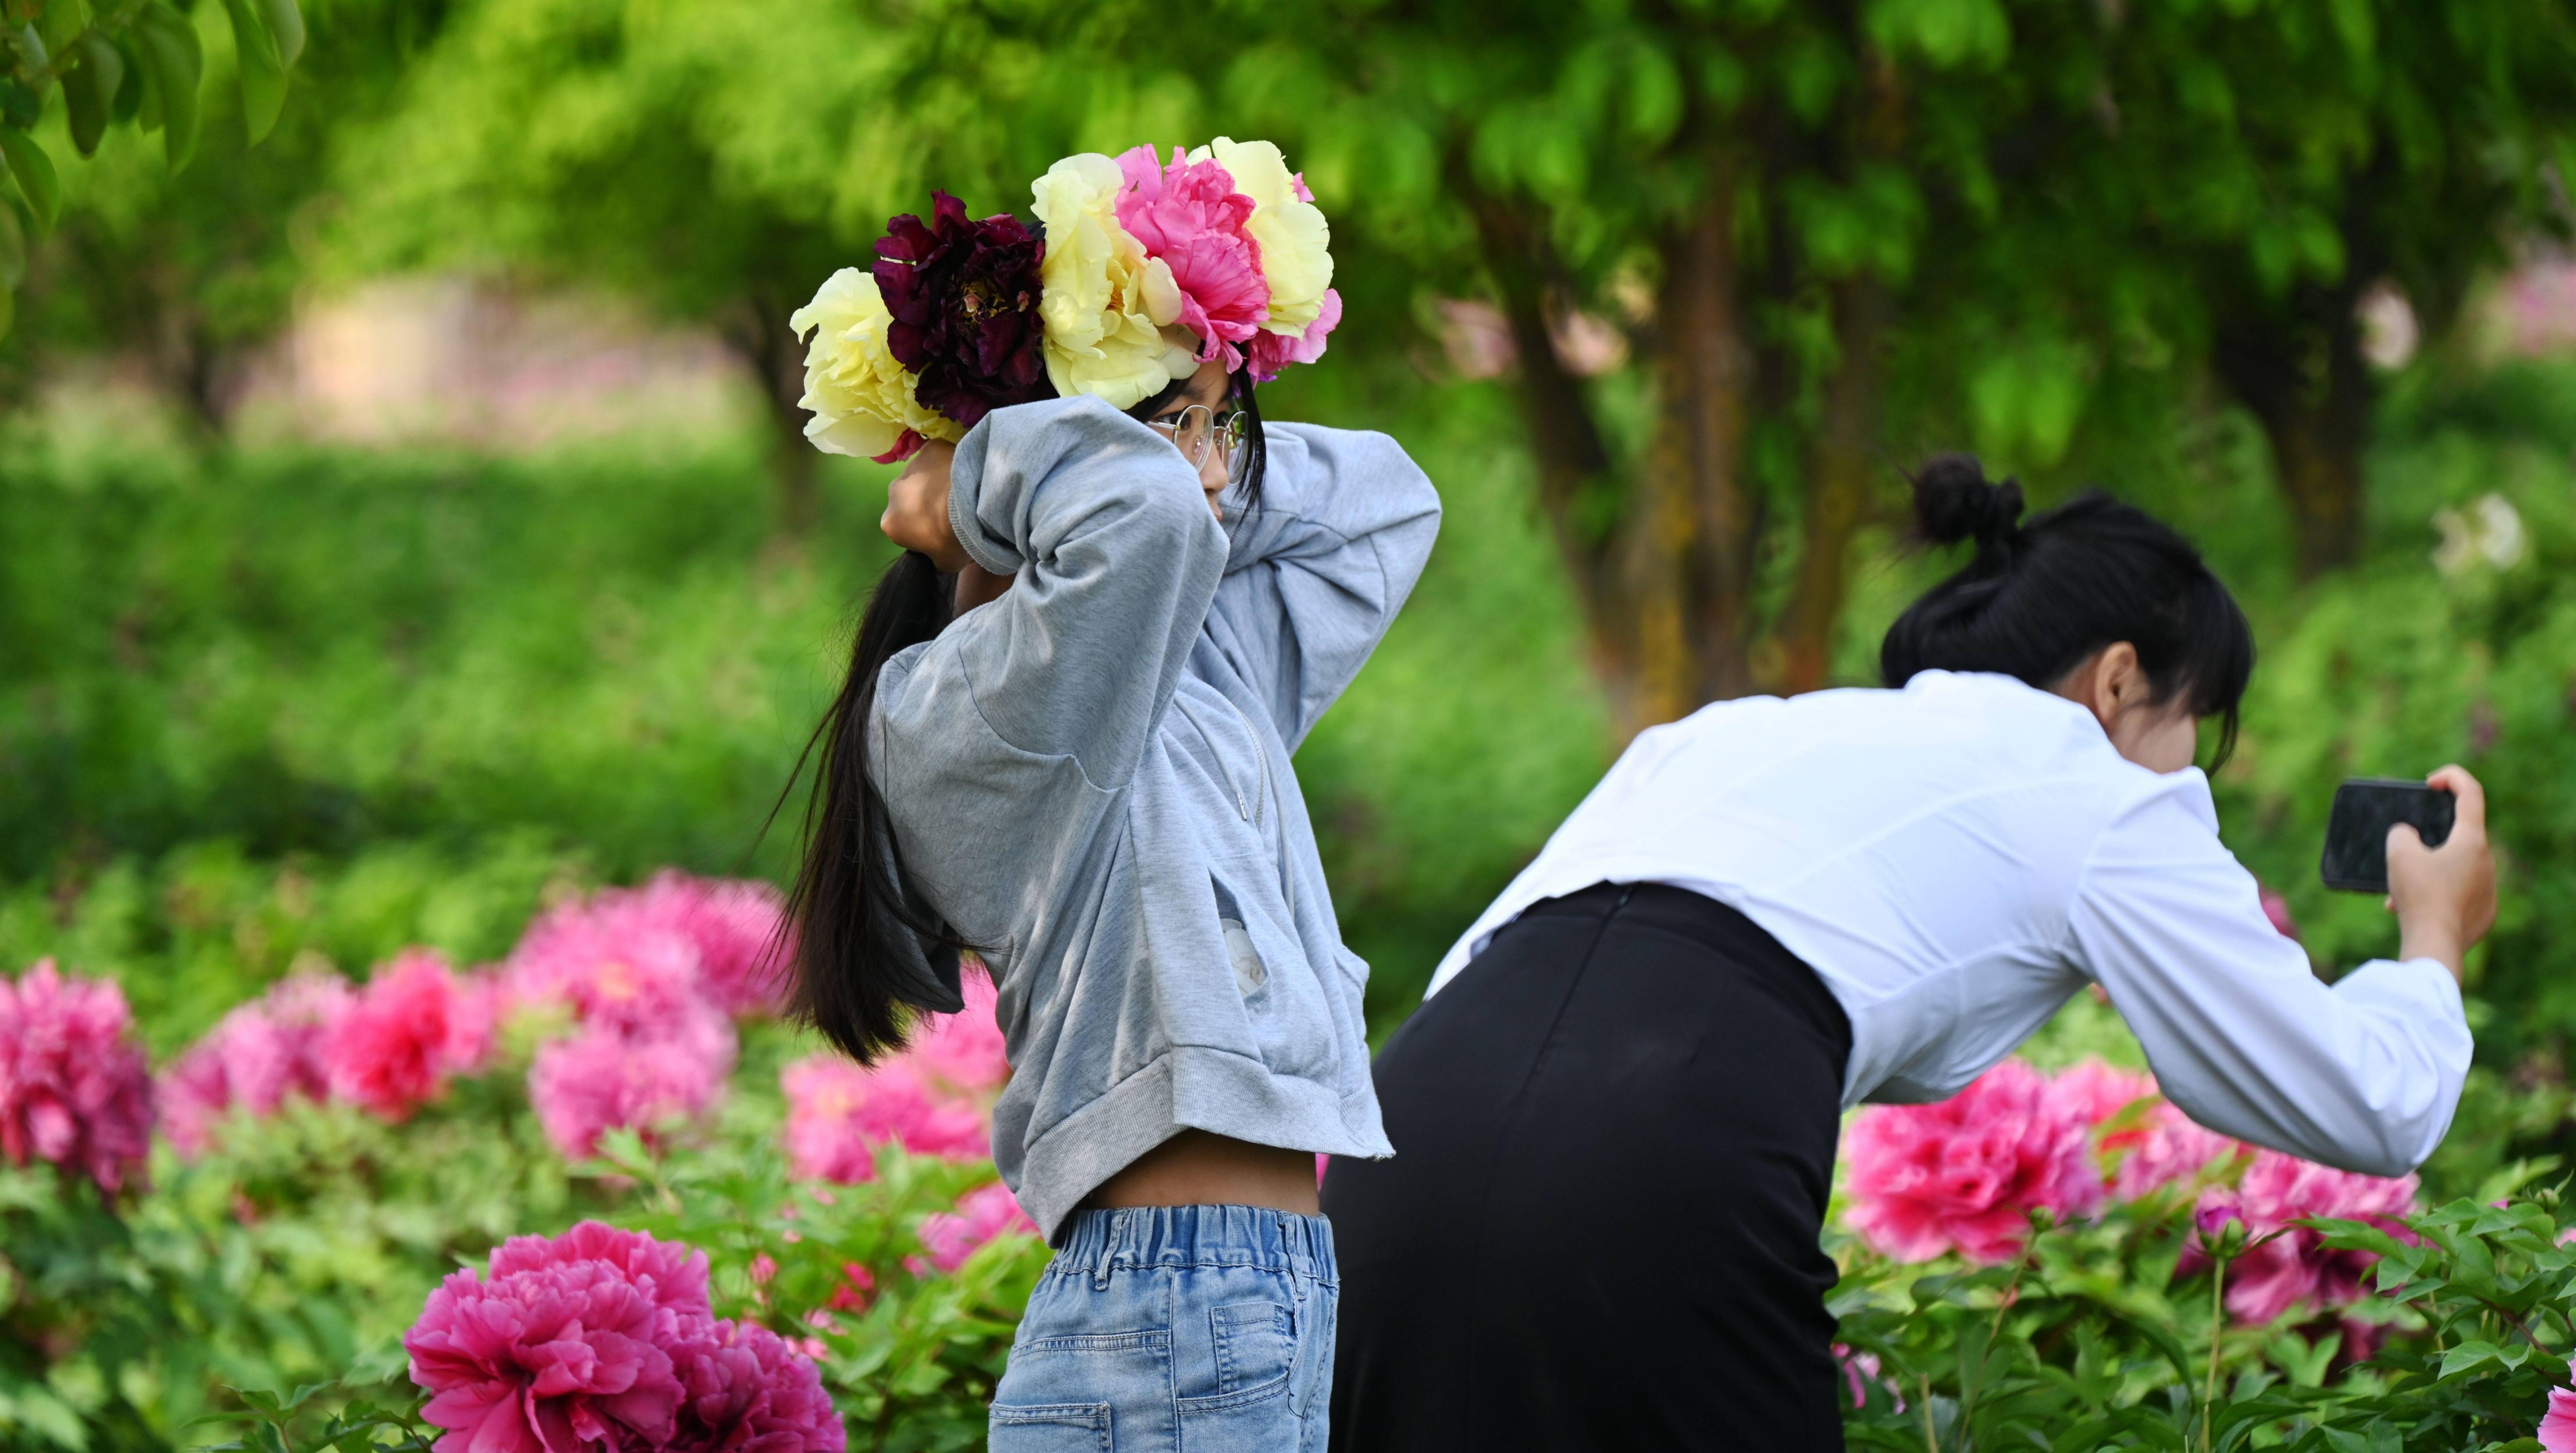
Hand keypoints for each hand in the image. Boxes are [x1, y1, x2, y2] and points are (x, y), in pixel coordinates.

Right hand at [881, 439, 967, 571]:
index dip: (921, 533)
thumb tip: (939, 566)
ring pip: (922, 477)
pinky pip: (938, 457)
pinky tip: (964, 472)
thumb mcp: (947, 564)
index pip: (903, 530)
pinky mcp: (930, 448)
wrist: (972, 502)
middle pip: (909, 501)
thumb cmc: (954, 538)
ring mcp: (911, 467)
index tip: (941, 534)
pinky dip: (948, 463)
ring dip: (936, 483)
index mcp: (891, 523)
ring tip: (962, 493)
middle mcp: (893, 493)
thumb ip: (938, 564)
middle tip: (953, 513)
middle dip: (925, 504)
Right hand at [2387, 764, 2495, 981]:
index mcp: (2471, 840)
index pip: (2470, 792)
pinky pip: (2458, 894)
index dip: (2451, 777)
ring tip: (2400, 887)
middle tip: (2406, 842)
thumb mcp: (2398, 853)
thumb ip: (2401, 832)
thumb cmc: (2419, 895)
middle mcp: (2486, 862)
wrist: (2435, 945)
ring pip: (2456, 867)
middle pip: (2460, 834)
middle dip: (2430, 834)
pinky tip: (2411, 908)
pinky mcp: (2484, 913)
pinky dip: (2435, 894)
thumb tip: (2407, 836)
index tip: (2429, 783)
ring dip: (2428, 870)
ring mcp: (2488, 889)